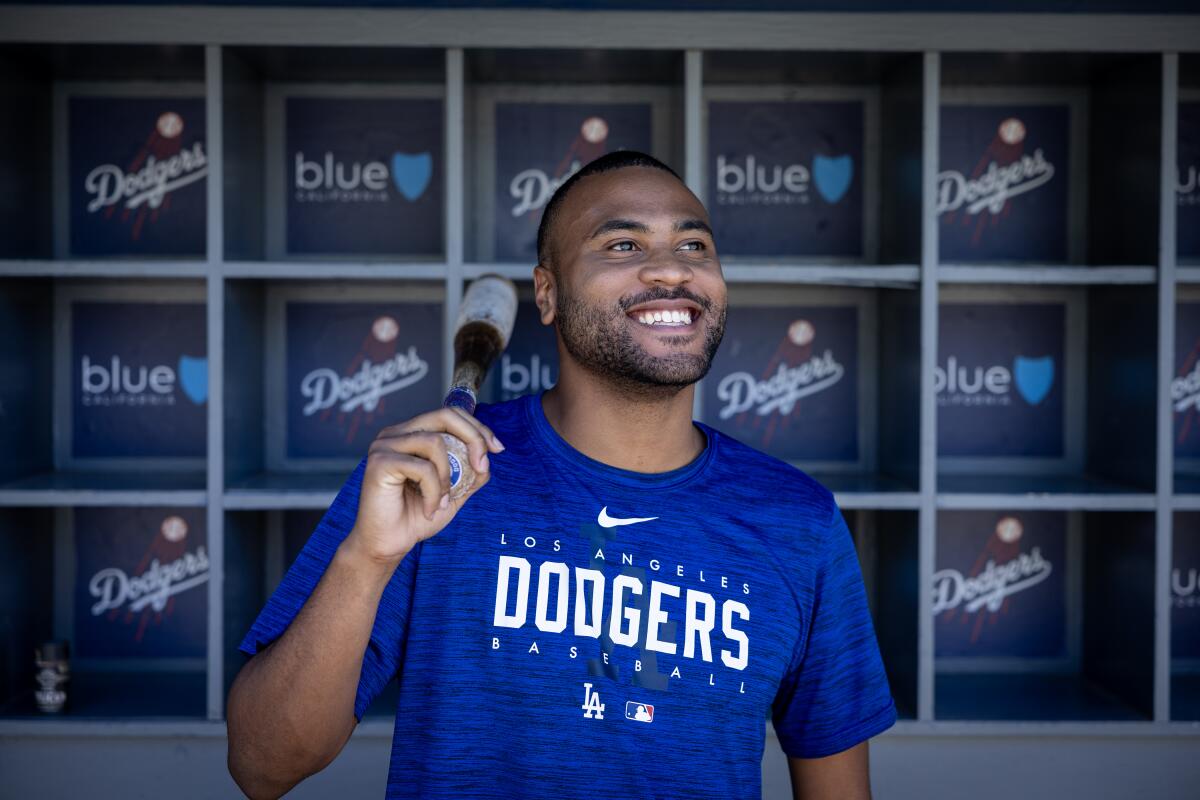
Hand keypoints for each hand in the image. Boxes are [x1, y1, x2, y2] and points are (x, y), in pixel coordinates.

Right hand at [346, 407, 504, 565]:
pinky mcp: (380, 462)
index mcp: (412, 434)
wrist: (387, 544)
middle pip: (445, 415)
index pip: (450, 414)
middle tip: (482, 467)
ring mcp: (385, 445)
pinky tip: (430, 509)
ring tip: (443, 501)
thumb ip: (470, 472)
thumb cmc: (416, 517)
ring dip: (448, 476)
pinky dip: (434, 492)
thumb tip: (489, 456)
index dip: (478, 427)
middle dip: (474, 438)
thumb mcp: (453, 492)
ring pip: (435, 442)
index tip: (498, 449)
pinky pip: (422, 468)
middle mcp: (396, 433)